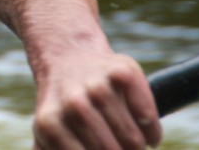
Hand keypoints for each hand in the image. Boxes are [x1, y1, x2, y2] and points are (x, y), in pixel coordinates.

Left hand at [32, 51, 162, 148]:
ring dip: (136, 147)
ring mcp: (97, 85)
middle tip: (116, 146)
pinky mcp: (123, 70)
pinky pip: (148, 117)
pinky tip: (143, 127)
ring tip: (127, 140)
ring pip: (133, 141)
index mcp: (49, 125)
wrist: (68, 57)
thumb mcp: (47, 135)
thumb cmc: (63, 107)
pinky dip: (151, 130)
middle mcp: (72, 103)